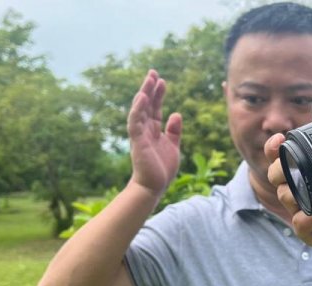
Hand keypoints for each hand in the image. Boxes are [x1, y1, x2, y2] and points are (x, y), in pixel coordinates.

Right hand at [128, 69, 182, 196]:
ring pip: (140, 109)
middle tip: (153, 72)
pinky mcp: (137, 141)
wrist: (153, 187)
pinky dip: (138, 109)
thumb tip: (176, 114)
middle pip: (147, 105)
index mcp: (153, 131)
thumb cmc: (161, 169)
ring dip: (144, 94)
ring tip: (150, 79)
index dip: (158, 94)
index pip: (155, 108)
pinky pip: (135, 122)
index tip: (162, 80)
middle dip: (150, 88)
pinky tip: (142, 97)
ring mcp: (140, 134)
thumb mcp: (173, 146)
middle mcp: (145, 130)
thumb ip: (174, 131)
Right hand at [263, 134, 311, 267]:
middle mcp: (304, 194)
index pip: (282, 160)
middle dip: (277, 167)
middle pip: (274, 176)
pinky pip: (300, 223)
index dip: (274, 148)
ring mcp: (306, 215)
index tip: (281, 138)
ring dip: (294, 190)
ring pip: (284, 197)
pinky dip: (310, 216)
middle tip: (291, 164)